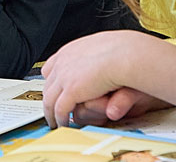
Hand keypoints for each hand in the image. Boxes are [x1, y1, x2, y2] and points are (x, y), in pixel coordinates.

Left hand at [40, 31, 172, 128]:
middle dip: (50, 98)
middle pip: (48, 84)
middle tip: (52, 109)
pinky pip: (60, 109)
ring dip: (51, 112)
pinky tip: (63, 124)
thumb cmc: (123, 52)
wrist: (127, 54)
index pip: (51, 67)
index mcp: (70, 51)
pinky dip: (60, 118)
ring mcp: (64, 76)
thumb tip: (90, 65)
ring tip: (55, 121)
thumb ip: (94, 60)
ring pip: (50, 99)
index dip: (52, 80)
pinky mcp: (71, 90)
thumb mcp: (103, 51)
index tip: (55, 88)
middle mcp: (63, 62)